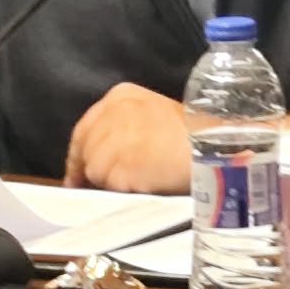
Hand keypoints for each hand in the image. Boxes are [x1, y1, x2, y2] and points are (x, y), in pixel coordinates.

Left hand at [64, 82, 189, 193]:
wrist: (213, 149)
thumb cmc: (194, 134)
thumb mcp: (156, 112)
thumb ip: (127, 125)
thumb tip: (107, 153)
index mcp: (120, 96)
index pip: (85, 128)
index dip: (80, 153)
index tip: (76, 172)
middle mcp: (111, 113)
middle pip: (85, 149)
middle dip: (89, 169)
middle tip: (98, 187)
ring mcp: (112, 141)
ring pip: (94, 170)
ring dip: (107, 182)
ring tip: (133, 184)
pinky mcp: (117, 168)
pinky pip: (109, 187)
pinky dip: (120, 192)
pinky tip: (138, 189)